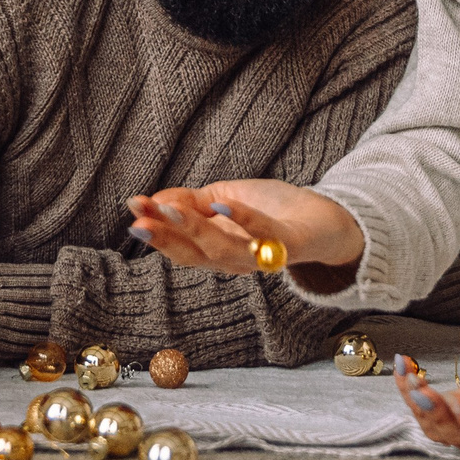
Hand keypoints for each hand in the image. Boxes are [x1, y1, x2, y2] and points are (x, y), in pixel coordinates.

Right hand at [125, 179, 364, 274]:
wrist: (327, 220)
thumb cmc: (273, 210)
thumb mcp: (224, 199)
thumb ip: (191, 202)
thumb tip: (154, 201)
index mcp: (217, 252)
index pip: (181, 247)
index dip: (156, 231)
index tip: (132, 208)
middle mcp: (236, 261)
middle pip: (194, 256)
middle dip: (164, 237)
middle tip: (138, 219)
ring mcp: (260, 255)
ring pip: (222, 250)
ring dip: (193, 230)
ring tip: (169, 210)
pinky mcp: (287, 243)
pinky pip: (262, 233)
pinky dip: (241, 219)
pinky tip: (220, 203)